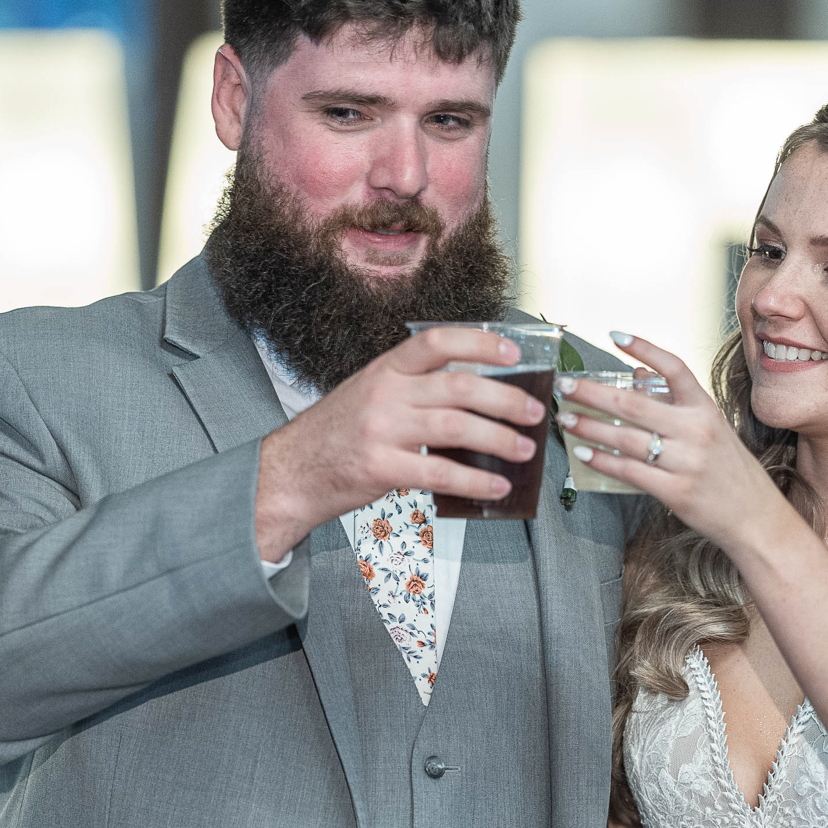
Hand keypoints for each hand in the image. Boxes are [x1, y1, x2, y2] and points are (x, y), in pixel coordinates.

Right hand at [254, 327, 549, 558]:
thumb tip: (480, 396)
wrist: (292, 472)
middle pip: (458, 386)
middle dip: (506, 399)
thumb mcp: (371, 394)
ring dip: (499, 438)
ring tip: (524, 449)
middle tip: (534, 412)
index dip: (479, 343)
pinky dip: (475, 479)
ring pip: (455, 426)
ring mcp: (382, 430)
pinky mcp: (381, 468)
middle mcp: (385, 393)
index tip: (513, 354)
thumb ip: (416, 390)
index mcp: (386, 369)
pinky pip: (439, 472)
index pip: (437, 342)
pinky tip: (496, 486)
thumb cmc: (338, 434)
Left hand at [555, 332, 790, 552]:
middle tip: (564, 384)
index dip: (644, 348)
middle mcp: (696, 430)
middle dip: (592, 393)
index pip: (674, 367)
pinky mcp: (676, 491)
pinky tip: (583, 453)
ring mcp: (686, 462)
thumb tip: (633, 372)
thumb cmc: (729, 469)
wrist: (754, 516)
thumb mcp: (710, 427)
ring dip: (589, 426)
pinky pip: (630, 471)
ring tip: (565, 418)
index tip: (615, 336)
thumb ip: (673, 400)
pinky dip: (602, 460)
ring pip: (625, 437)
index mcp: (705, 408)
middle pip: (633, 403)